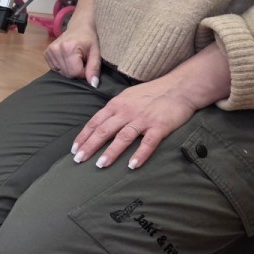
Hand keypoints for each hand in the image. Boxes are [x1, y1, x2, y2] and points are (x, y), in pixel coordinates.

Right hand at [45, 15, 100, 85]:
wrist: (79, 26)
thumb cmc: (89, 38)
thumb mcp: (96, 52)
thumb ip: (94, 68)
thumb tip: (93, 84)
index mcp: (68, 48)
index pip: (75, 73)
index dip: (84, 72)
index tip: (87, 64)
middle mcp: (56, 49)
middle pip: (67, 74)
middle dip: (77, 72)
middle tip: (82, 61)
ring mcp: (49, 51)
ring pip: (61, 73)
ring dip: (70, 70)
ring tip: (75, 59)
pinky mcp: (46, 54)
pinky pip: (55, 69)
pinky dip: (63, 67)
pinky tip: (68, 59)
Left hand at [71, 75, 197, 169]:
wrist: (180, 87)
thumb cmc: (152, 92)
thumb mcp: (127, 96)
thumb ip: (114, 109)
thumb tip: (100, 123)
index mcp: (116, 104)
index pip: (95, 122)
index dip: (83, 136)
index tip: (74, 149)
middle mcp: (126, 112)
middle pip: (104, 131)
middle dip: (90, 146)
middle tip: (79, 160)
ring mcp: (143, 119)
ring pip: (123, 137)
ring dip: (110, 152)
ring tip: (100, 165)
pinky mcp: (160, 126)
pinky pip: (148, 143)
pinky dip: (139, 154)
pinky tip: (132, 166)